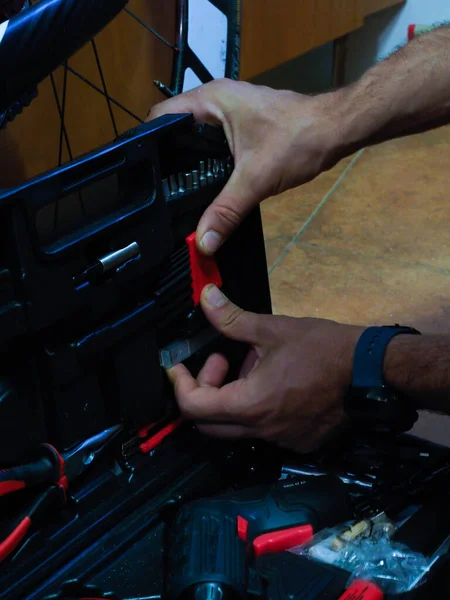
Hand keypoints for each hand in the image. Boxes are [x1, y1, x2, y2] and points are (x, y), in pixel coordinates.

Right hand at [148, 79, 342, 255]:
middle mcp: (215, 100)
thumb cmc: (297, 140)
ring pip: (195, 136)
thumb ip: (226, 211)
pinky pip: (213, 142)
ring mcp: (230, 111)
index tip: (142, 177)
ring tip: (173, 194)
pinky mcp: (242, 124)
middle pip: (174, 128)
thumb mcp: (256, 180)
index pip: (160, 116)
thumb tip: (202, 243)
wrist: (337, 129)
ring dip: (187, 161)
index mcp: (209, 101)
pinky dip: (206, 161)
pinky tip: (204, 186)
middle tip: (156, 193)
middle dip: (166, 159)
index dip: (147, 144)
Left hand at [167, 285, 362, 452]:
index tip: (178, 367)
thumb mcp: (273, 329)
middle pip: (209, 423)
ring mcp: (282, 441)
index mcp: (250, 405)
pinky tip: (274, 384)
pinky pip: (264, 432)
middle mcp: (262, 431)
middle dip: (205, 391)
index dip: (179, 385)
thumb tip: (205, 296)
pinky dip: (256, 410)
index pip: (194, 407)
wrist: (372, 371)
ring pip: (237, 428)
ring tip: (252, 365)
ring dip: (232, 398)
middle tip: (219, 361)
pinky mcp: (300, 443)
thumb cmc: (323, 348)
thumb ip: (232, 318)